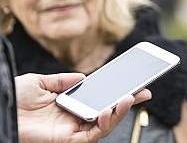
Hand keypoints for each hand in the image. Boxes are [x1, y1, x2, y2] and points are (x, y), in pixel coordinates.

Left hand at [16, 73, 150, 142]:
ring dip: (119, 113)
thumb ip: (62, 80)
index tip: (135, 83)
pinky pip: (91, 135)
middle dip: (128, 103)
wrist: (0, 108)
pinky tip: (110, 109)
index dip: (117, 93)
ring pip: (104, 126)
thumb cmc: (14, 99)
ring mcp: (71, 131)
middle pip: (107, 113)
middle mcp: (73, 120)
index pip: (99, 100)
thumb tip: (82, 77)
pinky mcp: (67, 140)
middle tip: (145, 92)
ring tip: (129, 98)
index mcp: (68, 106)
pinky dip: (104, 123)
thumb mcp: (40, 82)